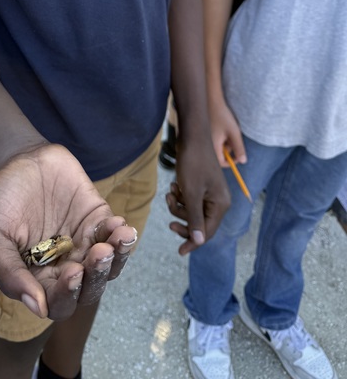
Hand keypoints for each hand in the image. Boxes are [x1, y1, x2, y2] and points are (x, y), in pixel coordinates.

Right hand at [0, 143, 137, 320]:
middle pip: (88, 289)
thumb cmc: (1, 199)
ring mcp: (83, 244)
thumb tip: (37, 309)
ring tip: (116, 241)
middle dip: (96, 277)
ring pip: (108, 266)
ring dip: (117, 259)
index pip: (58, 303)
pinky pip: (114, 235)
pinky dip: (120, 234)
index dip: (68, 295)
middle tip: (97, 255)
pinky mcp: (97, 220)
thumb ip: (9, 273)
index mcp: (37, 279)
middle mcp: (64, 266)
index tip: (72, 273)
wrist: (19, 159)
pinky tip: (119, 225)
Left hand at [165, 131, 230, 255]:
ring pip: (192, 211)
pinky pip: (191, 200)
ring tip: (170, 192)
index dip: (193, 242)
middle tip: (169, 223)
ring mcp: (211, 193)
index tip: (180, 251)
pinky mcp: (203, 186)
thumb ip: (195, 218)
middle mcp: (219, 201)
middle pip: (200, 223)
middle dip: (183, 220)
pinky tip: (174, 186)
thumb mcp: (191, 193)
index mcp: (221, 205)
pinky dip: (180, 196)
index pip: (208, 232)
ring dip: (178, 206)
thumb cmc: (193, 163)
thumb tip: (199, 242)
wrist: (191, 137)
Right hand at [209, 97, 246, 166]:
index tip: (239, 155)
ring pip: (218, 147)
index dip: (231, 161)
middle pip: (220, 155)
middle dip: (229, 149)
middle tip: (233, 138)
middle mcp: (207, 144)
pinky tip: (222, 127)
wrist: (211, 101)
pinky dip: (221, 137)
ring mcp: (205, 138)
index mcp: (213, 146)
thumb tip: (243, 161)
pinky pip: (215, 140)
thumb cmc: (223, 116)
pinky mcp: (205, 133)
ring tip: (229, 130)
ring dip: (225, 142)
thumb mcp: (234, 132)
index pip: (221, 162)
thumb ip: (239, 148)